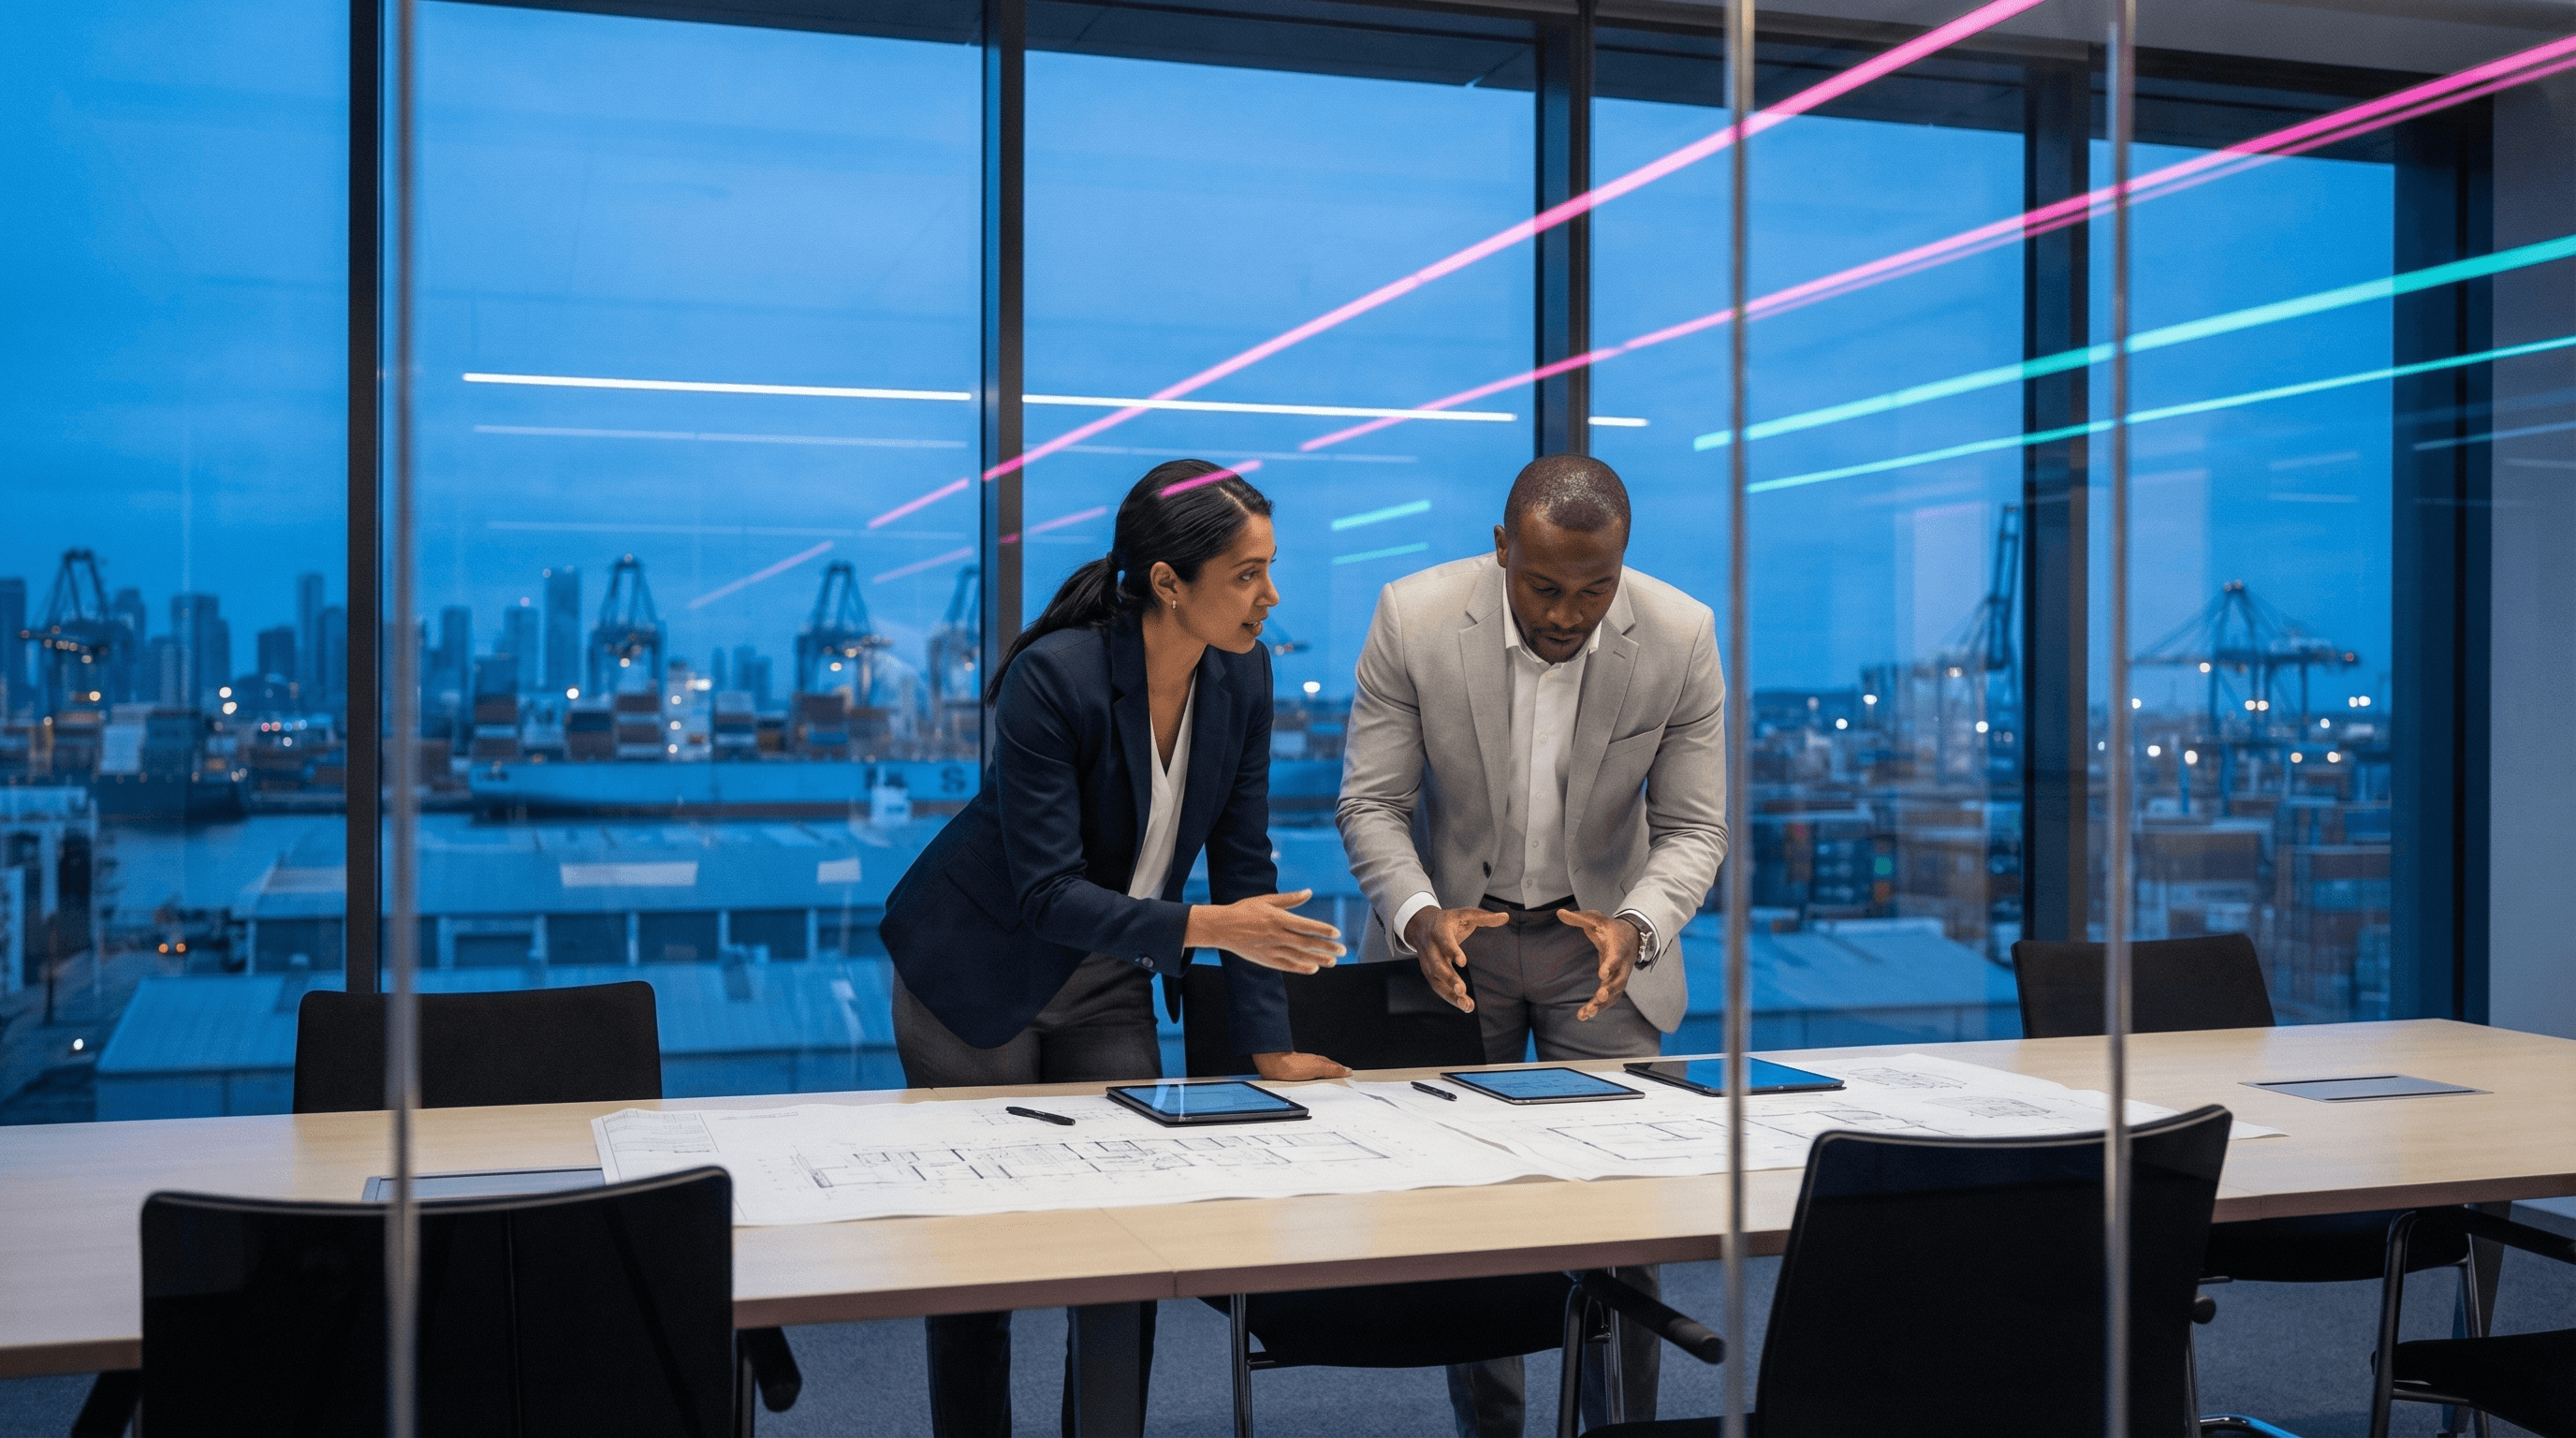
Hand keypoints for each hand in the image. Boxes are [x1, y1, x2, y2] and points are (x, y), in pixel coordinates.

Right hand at [1185, 890, 1344, 973]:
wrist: (1221, 928)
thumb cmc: (1244, 910)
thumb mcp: (1266, 900)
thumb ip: (1289, 899)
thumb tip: (1309, 892)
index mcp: (1278, 918)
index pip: (1306, 926)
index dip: (1323, 930)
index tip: (1337, 933)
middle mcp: (1277, 935)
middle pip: (1307, 943)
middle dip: (1327, 947)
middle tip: (1343, 950)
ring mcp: (1271, 949)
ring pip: (1300, 956)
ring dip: (1318, 959)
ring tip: (1333, 961)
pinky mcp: (1265, 959)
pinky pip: (1287, 965)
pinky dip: (1301, 967)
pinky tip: (1313, 968)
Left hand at [1251, 1050, 1351, 1080]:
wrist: (1274, 1066)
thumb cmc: (1294, 1065)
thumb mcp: (1318, 1068)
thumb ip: (1332, 1069)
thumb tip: (1347, 1070)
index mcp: (1320, 1062)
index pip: (1335, 1067)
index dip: (1343, 1071)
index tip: (1350, 1076)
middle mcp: (1313, 1064)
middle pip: (1327, 1070)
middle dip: (1335, 1075)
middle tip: (1343, 1080)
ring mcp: (1304, 1070)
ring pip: (1318, 1075)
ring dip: (1325, 1079)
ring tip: (1331, 1085)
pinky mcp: (1296, 1077)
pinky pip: (1309, 1080)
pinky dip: (1314, 1083)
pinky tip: (1313, 1086)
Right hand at [1404, 905, 1508, 1012]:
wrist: (1420, 926)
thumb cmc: (1449, 921)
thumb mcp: (1464, 914)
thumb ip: (1484, 917)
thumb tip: (1506, 916)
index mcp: (1439, 930)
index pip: (1443, 941)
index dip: (1452, 950)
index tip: (1463, 962)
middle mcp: (1430, 948)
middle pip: (1437, 965)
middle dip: (1449, 979)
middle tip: (1462, 990)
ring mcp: (1427, 962)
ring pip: (1436, 981)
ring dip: (1450, 995)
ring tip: (1467, 1005)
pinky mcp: (1429, 973)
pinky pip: (1438, 988)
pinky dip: (1450, 998)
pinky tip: (1465, 1006)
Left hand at [1557, 908, 1642, 1020]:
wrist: (1630, 938)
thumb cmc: (1610, 929)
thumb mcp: (1597, 919)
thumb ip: (1579, 917)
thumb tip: (1560, 912)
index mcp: (1618, 948)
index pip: (1616, 957)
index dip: (1611, 965)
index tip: (1602, 973)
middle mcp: (1623, 966)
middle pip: (1619, 980)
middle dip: (1609, 990)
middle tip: (1598, 997)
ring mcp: (1621, 977)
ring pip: (1614, 994)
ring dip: (1601, 1005)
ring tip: (1586, 1013)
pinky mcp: (1615, 986)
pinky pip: (1609, 1000)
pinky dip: (1598, 1008)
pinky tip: (1583, 1016)